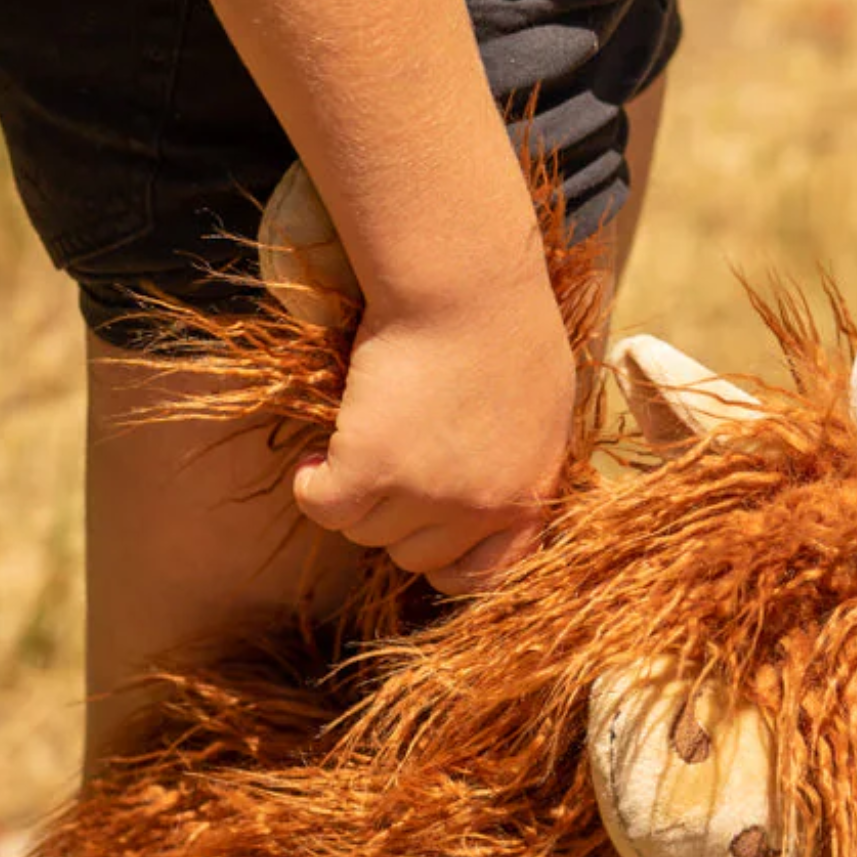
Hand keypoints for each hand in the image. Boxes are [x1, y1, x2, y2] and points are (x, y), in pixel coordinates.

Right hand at [292, 260, 575, 594]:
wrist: (465, 279)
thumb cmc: (508, 325)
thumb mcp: (543, 411)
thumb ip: (522, 465)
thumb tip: (492, 490)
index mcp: (528, 497)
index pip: (487, 577)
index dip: (449, 559)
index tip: (425, 530)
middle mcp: (479, 508)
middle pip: (415, 555)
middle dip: (396, 518)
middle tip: (385, 466)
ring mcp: (426, 493)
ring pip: (367, 532)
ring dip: (355, 496)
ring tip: (356, 444)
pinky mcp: (373, 467)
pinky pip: (325, 508)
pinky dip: (312, 488)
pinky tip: (315, 461)